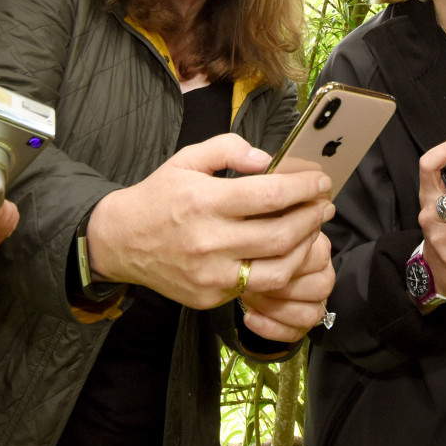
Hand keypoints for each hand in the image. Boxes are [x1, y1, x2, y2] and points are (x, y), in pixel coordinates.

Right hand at [84, 133, 333, 309]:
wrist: (120, 241)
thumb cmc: (159, 196)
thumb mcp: (187, 159)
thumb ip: (228, 149)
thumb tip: (267, 159)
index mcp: (204, 201)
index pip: (270, 195)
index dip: (304, 188)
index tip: (321, 181)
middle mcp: (208, 241)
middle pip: (281, 235)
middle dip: (312, 218)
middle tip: (325, 205)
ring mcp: (210, 274)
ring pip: (277, 270)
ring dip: (305, 249)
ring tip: (313, 230)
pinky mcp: (210, 296)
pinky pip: (257, 288)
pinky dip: (280, 271)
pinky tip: (288, 253)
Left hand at [239, 229, 335, 342]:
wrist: (244, 262)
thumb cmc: (256, 241)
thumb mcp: (263, 224)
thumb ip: (275, 221)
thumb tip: (284, 209)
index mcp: (320, 249)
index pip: (316, 259)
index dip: (286, 260)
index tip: (256, 255)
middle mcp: (324, 276)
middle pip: (319, 288)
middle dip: (280, 286)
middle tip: (249, 279)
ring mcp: (316, 302)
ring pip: (310, 315)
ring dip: (275, 308)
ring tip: (248, 295)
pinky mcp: (301, 325)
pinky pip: (295, 333)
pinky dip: (270, 328)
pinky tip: (249, 316)